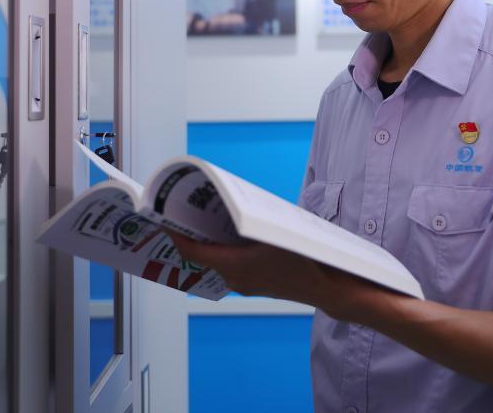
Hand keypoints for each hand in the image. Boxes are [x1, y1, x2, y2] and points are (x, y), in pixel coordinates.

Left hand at [167, 232, 376, 315]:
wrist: (328, 287)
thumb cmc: (305, 259)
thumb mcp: (275, 232)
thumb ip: (248, 220)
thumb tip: (227, 205)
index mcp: (234, 267)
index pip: (192, 252)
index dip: (176, 235)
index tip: (164, 220)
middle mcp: (234, 279)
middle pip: (202, 256)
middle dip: (191, 235)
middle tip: (183, 214)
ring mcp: (245, 284)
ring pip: (216, 261)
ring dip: (209, 243)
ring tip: (206, 219)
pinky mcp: (256, 284)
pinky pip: (231, 266)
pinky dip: (225, 251)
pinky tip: (233, 234)